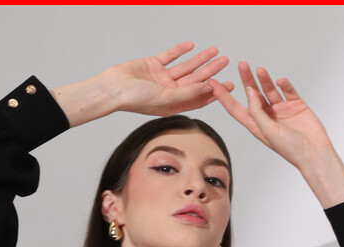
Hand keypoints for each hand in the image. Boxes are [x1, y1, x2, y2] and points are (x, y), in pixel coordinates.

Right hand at [107, 42, 233, 116]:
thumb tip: (208, 88)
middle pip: (195, 80)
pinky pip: (170, 56)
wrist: (114, 88)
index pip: (199, 98)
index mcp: (174, 105)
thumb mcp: (166, 99)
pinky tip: (192, 45)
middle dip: (211, 71)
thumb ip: (188, 93)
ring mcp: (161, 78)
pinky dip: (180, 50)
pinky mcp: (153, 65)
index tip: (229, 85)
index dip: (214, 92)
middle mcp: (169, 92)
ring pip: (186, 67)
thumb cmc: (136, 100)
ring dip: (200, 59)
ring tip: (215, 51)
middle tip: (225, 62)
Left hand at [207, 61, 333, 168]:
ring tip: (259, 69)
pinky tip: (280, 80)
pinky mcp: (296, 104)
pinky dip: (284, 84)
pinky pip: (288, 90)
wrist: (314, 152)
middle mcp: (267, 116)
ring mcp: (281, 109)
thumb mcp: (267, 131)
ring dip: (264, 79)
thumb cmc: (290, 149)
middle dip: (246, 80)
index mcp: (256, 126)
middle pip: (253, 94)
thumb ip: (257, 111)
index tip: (213, 83)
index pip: (236, 108)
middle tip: (241, 64)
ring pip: (269, 90)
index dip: (224, 96)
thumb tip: (249, 91)